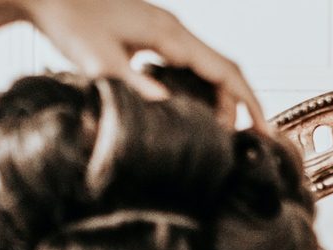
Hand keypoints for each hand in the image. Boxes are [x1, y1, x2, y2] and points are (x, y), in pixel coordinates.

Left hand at [16, 0, 266, 129]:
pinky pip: (189, 65)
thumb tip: (166, 109)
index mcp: (169, 33)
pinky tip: (189, 112)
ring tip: (214, 135)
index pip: (225, 70)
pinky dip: (199, 91)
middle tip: (238, 144)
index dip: (249, 102)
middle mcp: (174, 29)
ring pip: (208, 68)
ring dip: (217, 101)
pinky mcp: (153, 37)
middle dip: (238, 107)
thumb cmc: (68, 21)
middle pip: (223, 70)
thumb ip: (132, 85)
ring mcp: (165, 31)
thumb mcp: (98, 60)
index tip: (265, 131)